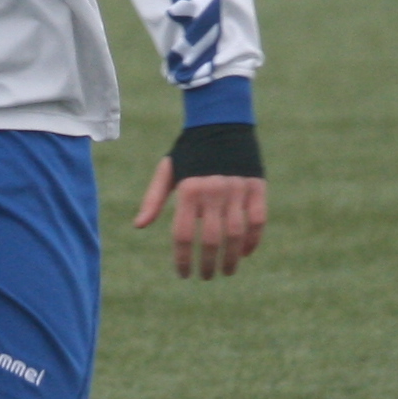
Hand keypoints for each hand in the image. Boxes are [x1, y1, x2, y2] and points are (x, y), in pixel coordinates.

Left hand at [132, 160, 267, 277]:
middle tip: (206, 276)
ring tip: (226, 271)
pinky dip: (253, 240)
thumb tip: (139, 226)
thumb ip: (153, 199)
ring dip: (232, 258)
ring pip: (236, 234)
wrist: (221, 122)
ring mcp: (237, 189)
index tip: (184, 274)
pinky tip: (246, 253)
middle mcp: (213, 190)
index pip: (183, 234)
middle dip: (207, 264)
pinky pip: (258, 220)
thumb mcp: (167, 171)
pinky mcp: (256, 187)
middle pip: (210, 239)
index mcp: (188, 189)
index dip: (182, 259)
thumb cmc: (190, 151)